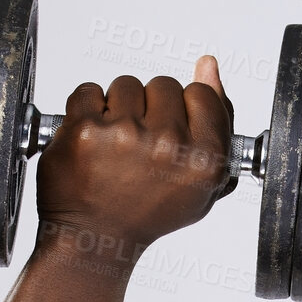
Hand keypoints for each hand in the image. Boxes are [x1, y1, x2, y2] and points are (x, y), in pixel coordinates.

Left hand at [36, 56, 236, 250]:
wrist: (95, 237)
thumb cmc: (149, 209)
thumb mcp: (201, 179)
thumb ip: (216, 121)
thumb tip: (209, 64)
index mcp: (205, 159)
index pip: (202, 94)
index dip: (183, 110)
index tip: (170, 131)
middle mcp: (169, 145)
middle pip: (164, 84)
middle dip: (150, 107)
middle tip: (139, 143)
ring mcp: (125, 135)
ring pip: (126, 84)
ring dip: (118, 106)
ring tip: (114, 142)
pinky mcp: (85, 130)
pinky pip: (89, 90)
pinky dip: (86, 108)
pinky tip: (92, 139)